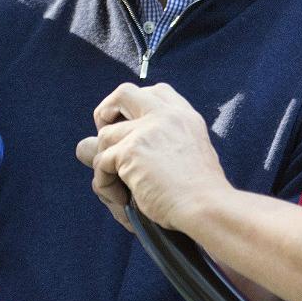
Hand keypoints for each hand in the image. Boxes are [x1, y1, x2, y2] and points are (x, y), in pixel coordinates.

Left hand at [82, 83, 231, 230]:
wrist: (208, 208)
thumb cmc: (198, 194)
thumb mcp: (184, 156)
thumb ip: (153, 141)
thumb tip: (92, 144)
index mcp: (184, 116)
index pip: (155, 91)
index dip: (134, 106)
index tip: (129, 128)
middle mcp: (166, 116)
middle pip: (123, 93)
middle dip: (105, 113)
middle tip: (108, 142)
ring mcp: (147, 130)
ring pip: (104, 137)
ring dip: (105, 166)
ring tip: (121, 190)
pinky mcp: (130, 150)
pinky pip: (100, 163)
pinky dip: (105, 184)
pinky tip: (122, 200)